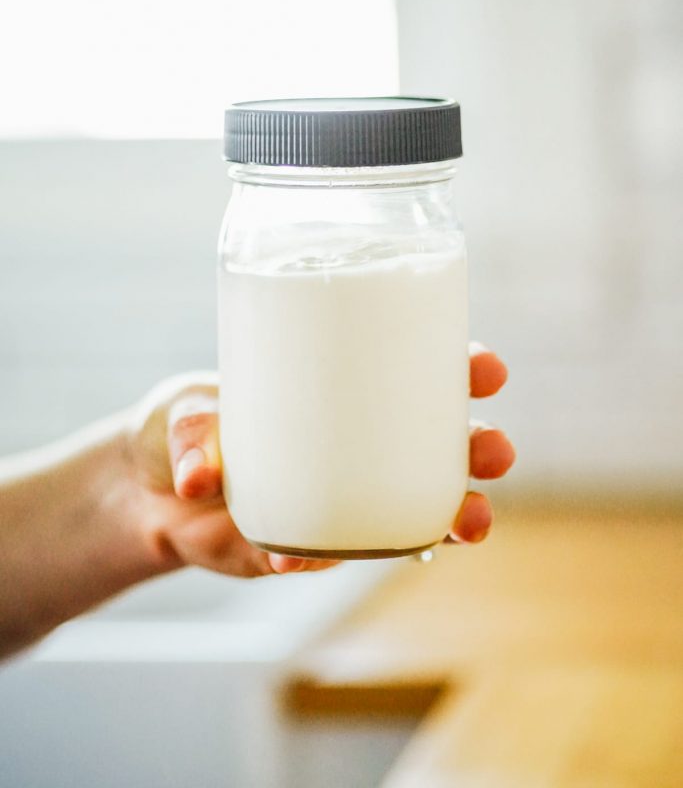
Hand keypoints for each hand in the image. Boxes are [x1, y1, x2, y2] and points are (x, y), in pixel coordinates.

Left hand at [128, 345, 514, 577]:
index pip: (416, 376)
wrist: (148, 496)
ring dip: (453, 517)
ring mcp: (341, 501)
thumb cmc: (182, 427)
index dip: (462, 371)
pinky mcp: (309, 547)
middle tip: (494, 451)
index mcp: (341, 393)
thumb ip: (192, 432)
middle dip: (480, 447)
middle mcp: (356, 449)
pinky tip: (301, 555)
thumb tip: (202, 475)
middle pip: (440, 448)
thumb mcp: (182, 410)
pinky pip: (333, 556)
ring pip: (418, 509)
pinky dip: (325, 558)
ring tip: (469, 524)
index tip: (486, 368)